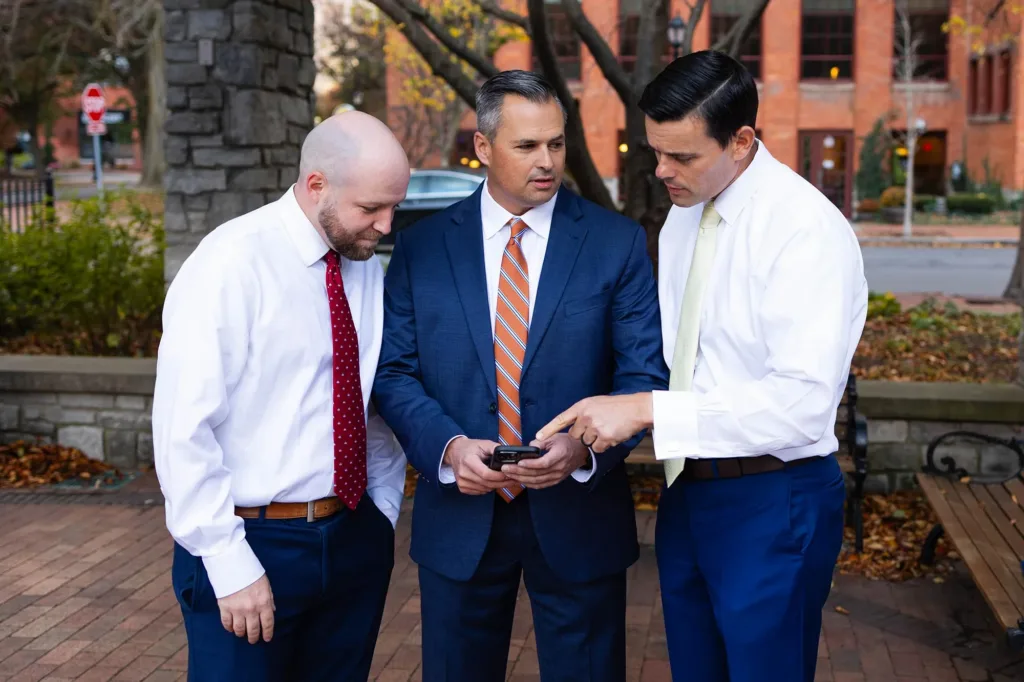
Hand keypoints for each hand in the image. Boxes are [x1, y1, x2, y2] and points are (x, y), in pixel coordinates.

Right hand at [217, 574, 274, 643]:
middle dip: (253, 637)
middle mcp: (251, 609)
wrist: (233, 566)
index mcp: (264, 603)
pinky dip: (229, 628)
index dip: (267, 633)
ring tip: (242, 634)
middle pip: (253, 629)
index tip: (266, 639)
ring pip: (239, 629)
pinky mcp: (224, 609)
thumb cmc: (252, 573)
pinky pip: (227, 624)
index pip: (268, 623)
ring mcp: (237, 610)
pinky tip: (231, 628)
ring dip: (241, 634)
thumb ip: (269, 599)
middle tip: (253, 640)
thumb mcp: (266, 585)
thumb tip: (271, 611)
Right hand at [444, 437, 507, 494]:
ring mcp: (462, 482)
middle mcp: (463, 473)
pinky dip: (488, 488)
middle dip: (502, 483)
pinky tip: (493, 482)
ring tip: (506, 481)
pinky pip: (480, 491)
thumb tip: (508, 454)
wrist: (454, 452)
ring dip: (497, 486)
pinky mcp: (462, 488)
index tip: (509, 474)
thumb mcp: (483, 443)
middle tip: (514, 480)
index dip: (499, 476)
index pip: (486, 474)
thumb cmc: (470, 447)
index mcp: (468, 461)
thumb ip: (495, 448)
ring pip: (485, 489)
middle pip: (487, 483)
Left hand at [501, 434, 588, 488]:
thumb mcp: (555, 436)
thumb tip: (528, 448)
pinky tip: (519, 480)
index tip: (519, 463)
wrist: (581, 452)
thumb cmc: (568, 442)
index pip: (543, 463)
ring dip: (521, 479)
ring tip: (508, 475)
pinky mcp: (556, 480)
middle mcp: (559, 468)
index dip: (530, 464)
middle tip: (505, 469)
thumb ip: (541, 442)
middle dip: (518, 472)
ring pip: (537, 481)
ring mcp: (558, 476)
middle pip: (537, 474)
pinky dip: (529, 484)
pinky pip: (541, 485)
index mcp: (560, 455)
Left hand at [535, 393, 652, 452]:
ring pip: (587, 443)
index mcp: (582, 406)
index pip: (561, 419)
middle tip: (598, 426)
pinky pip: (598, 448)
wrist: (636, 409)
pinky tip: (612, 434)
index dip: (549, 429)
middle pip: (575, 436)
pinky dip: (605, 445)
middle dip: (584, 435)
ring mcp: (595, 427)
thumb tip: (574, 426)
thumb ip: (583, 413)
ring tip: (608, 428)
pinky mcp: (604, 437)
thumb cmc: (617, 407)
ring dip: (596, 440)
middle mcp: (586, 416)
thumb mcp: (595, 403)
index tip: (537, 437)